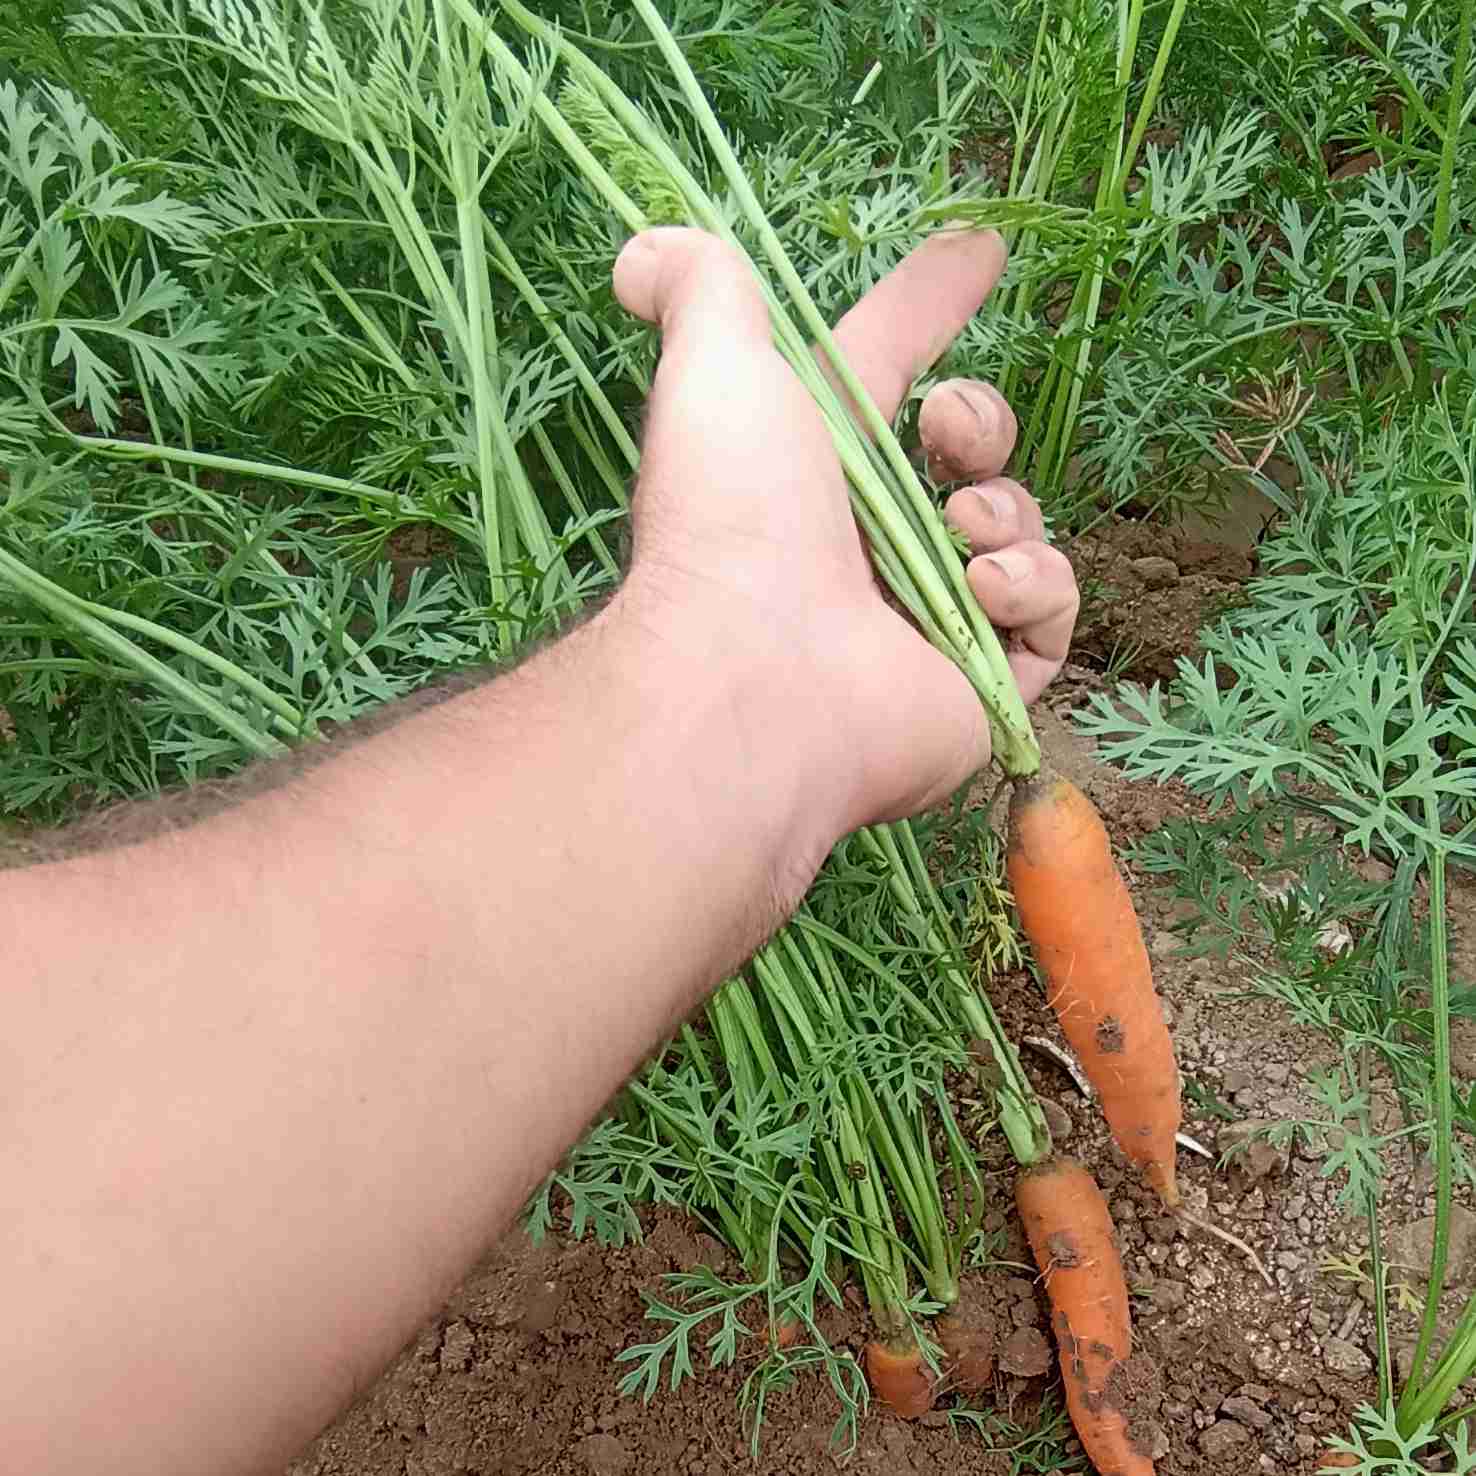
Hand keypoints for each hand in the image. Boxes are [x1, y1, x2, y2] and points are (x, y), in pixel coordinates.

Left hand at [612, 226, 1077, 838]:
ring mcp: (925, 624)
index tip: (982, 249)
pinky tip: (983, 590)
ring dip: (1005, 511)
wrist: (757, 675)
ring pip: (1016, 535)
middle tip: (947, 432)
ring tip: (960, 530)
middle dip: (979, 421)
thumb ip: (702, 289)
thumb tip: (645, 247)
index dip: (928, 307)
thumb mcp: (715, 370)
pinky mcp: (976, 690)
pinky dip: (1033, 590)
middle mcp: (866, 547)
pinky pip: (1044, 622)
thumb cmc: (733, 516)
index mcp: (812, 469)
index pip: (885, 369)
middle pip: (968, 457)